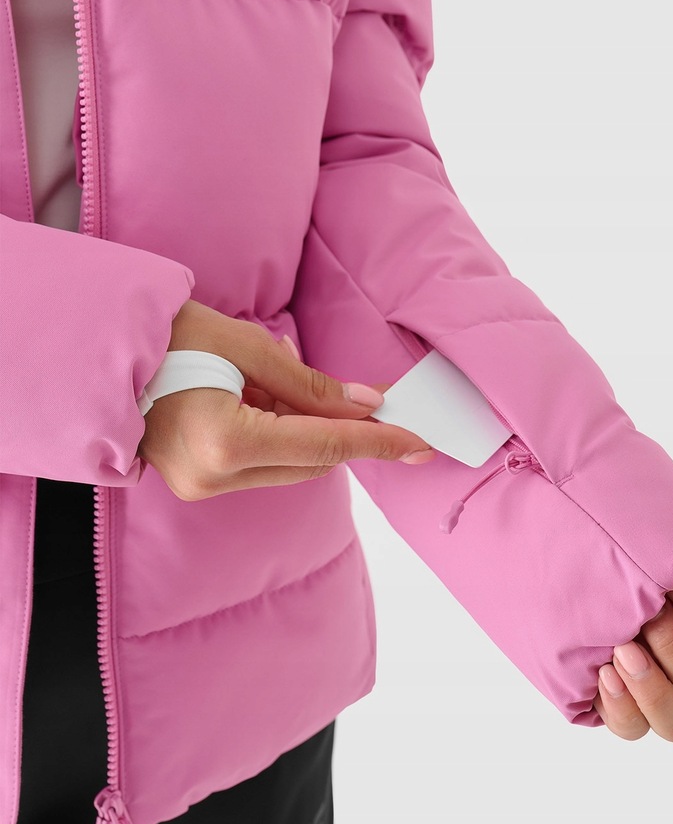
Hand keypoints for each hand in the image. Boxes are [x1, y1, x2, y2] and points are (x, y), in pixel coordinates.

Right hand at [138, 299, 434, 499]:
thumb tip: (367, 405)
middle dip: (341, 431)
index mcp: (227, 441)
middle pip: (310, 463)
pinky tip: (259, 400)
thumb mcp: (246, 346)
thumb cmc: (167, 337)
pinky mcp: (195, 483)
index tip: (420, 442)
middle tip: (367, 400)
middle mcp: (215, 476)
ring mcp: (201, 486)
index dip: (379, 442)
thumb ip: (310, 384)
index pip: (326, 446)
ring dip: (304, 430)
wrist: (100, 353)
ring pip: (286, 466)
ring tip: (274, 383)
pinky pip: (258, 464)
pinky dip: (275, 435)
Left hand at [593, 569, 672, 740]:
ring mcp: (658, 695)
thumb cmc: (628, 564)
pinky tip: (605, 673)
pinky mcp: (622, 706)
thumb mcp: (670, 571)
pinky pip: (631, 728)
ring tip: (623, 652)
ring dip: (652, 691)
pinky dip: (621, 705)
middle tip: (649, 623)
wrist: (576, 565)